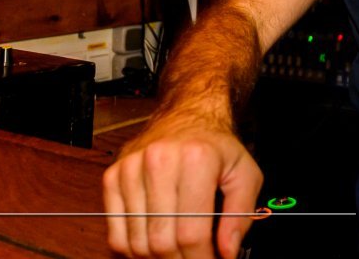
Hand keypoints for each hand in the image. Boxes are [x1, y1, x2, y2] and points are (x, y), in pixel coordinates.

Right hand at [104, 120, 263, 258]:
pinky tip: (152, 243)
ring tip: (176, 252)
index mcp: (196, 159)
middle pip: (161, 241)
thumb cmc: (215, 145)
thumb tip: (227, 252)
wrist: (188, 113)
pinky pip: (115, 232)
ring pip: (137, 242)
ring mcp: (131, 169)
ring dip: (156, 257)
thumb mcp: (245, 173)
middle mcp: (159, 161)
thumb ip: (240, 214)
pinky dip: (133, 248)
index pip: (192, 232)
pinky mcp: (113, 176)